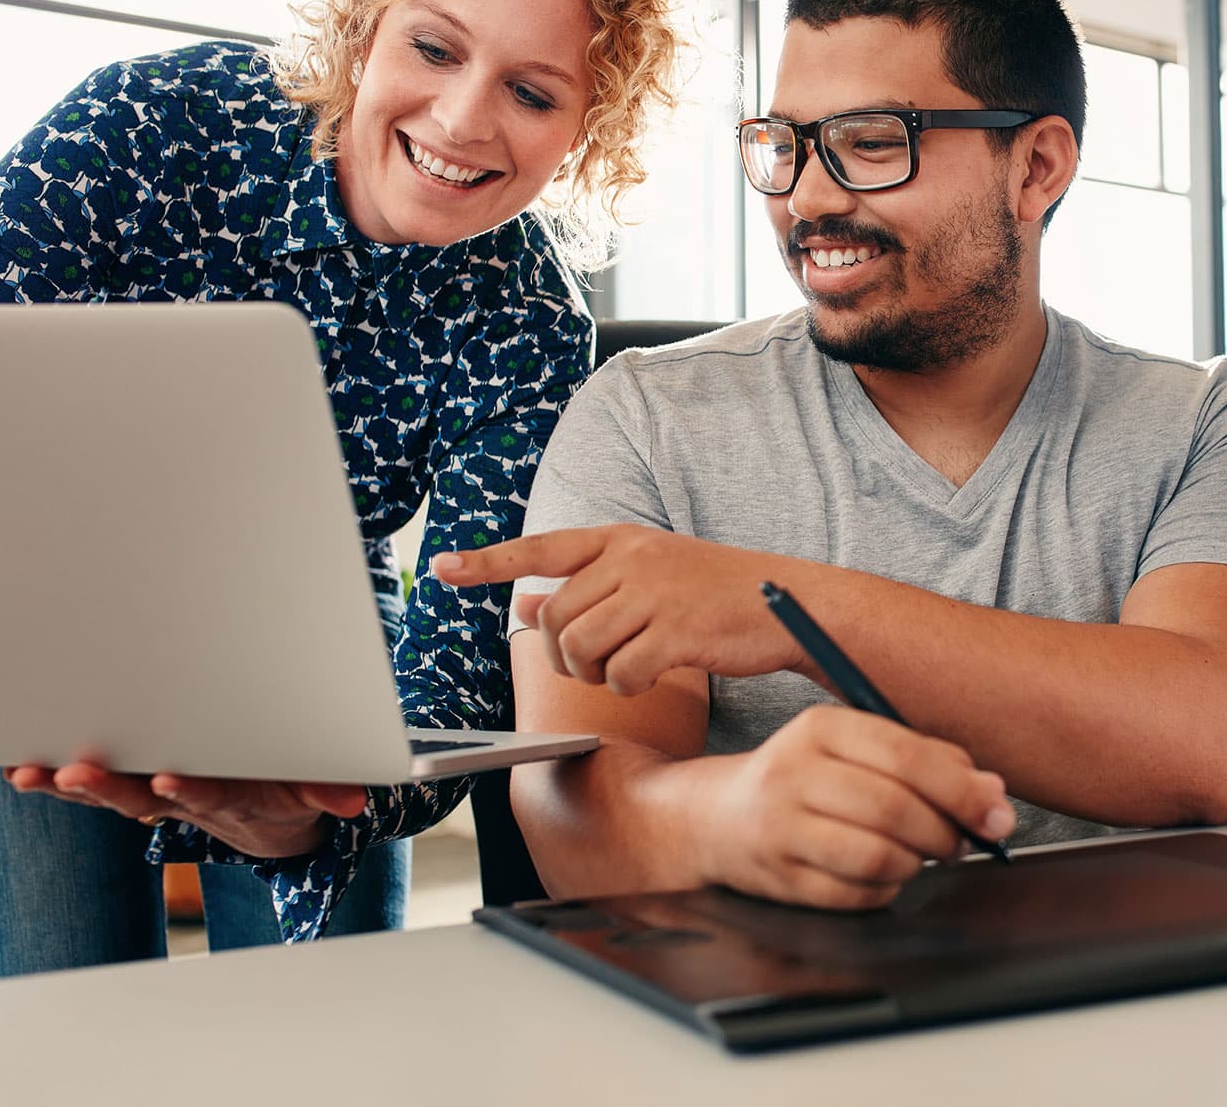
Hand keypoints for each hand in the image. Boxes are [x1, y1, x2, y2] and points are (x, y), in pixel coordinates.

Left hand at [4, 762, 367, 859]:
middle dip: (108, 786)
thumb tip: (355, 800)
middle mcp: (188, 800)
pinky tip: (24, 769)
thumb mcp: (316, 790)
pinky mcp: (139, 787)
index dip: (191, 791)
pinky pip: (95, 787)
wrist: (267, 824)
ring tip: (34, 773)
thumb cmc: (288, 791)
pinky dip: (58, 781)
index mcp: (234, 795)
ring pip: (111, 794)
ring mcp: (158, 796)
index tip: (169, 782)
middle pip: (143, 797)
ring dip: (71, 786)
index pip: (212, 795)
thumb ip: (330, 790)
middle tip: (77, 773)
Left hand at [433, 525, 805, 693]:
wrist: (785, 600)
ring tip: (626, 669)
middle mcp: (631, 558)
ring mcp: (654, 592)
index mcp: (619, 539)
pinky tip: (652, 677)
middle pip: (557, 617)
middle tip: (599, 663)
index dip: (488, 562)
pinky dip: (629, 688)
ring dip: (595, 673)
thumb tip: (524, 602)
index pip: (541, 547)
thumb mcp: (646, 576)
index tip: (441, 569)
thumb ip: (587, 587)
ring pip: (582, 647)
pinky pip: (622, 674)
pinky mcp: (677, 630)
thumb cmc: (709, 593)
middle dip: (566, 654)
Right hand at [696, 705, 1015, 908]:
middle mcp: (793, 772)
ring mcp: (781, 828)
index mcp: (819, 727)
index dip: (961, 789)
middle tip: (960, 841)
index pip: (905, 755)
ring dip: (916, 863)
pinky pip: (858, 895)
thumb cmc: (803, 777)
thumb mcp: (853, 746)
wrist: (718, 816)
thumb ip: (925, 758)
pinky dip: (885, 889)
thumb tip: (991, 792)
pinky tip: (881, 872)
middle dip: (945, 832)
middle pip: (895, 808)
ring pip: (879, 856)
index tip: (996, 811)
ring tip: (917, 855)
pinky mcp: (779, 878)